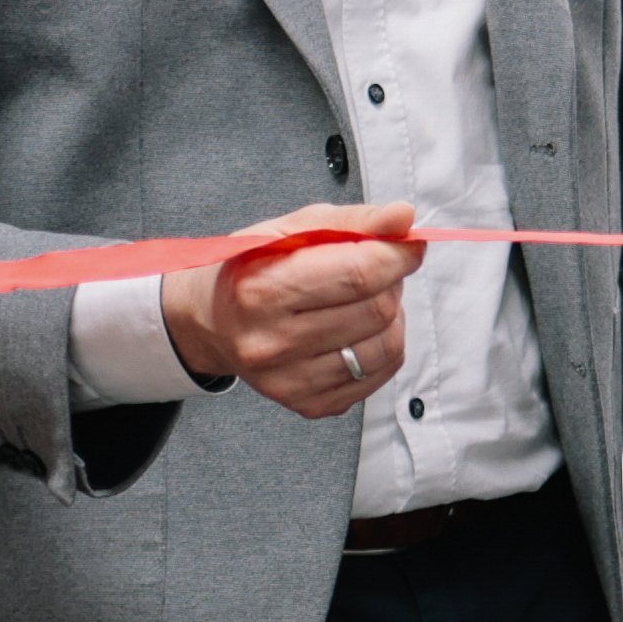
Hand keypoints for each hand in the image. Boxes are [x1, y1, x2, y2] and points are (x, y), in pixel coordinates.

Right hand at [159, 200, 424, 415]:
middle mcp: (272, 342)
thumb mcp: (293, 228)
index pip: (359, 273)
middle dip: (391, 282)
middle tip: (376, 269)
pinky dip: (382, 346)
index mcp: (262, 289)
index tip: (409, 244)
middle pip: (377, 311)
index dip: (398, 255)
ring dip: (391, 316)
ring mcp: (290, 380)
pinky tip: (357, 329)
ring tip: (364, 299)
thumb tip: (404, 217)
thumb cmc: (253, 268)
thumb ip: (354, 221)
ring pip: (386, 347)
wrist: (213, 321)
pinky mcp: (309, 404)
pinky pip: (379, 375)